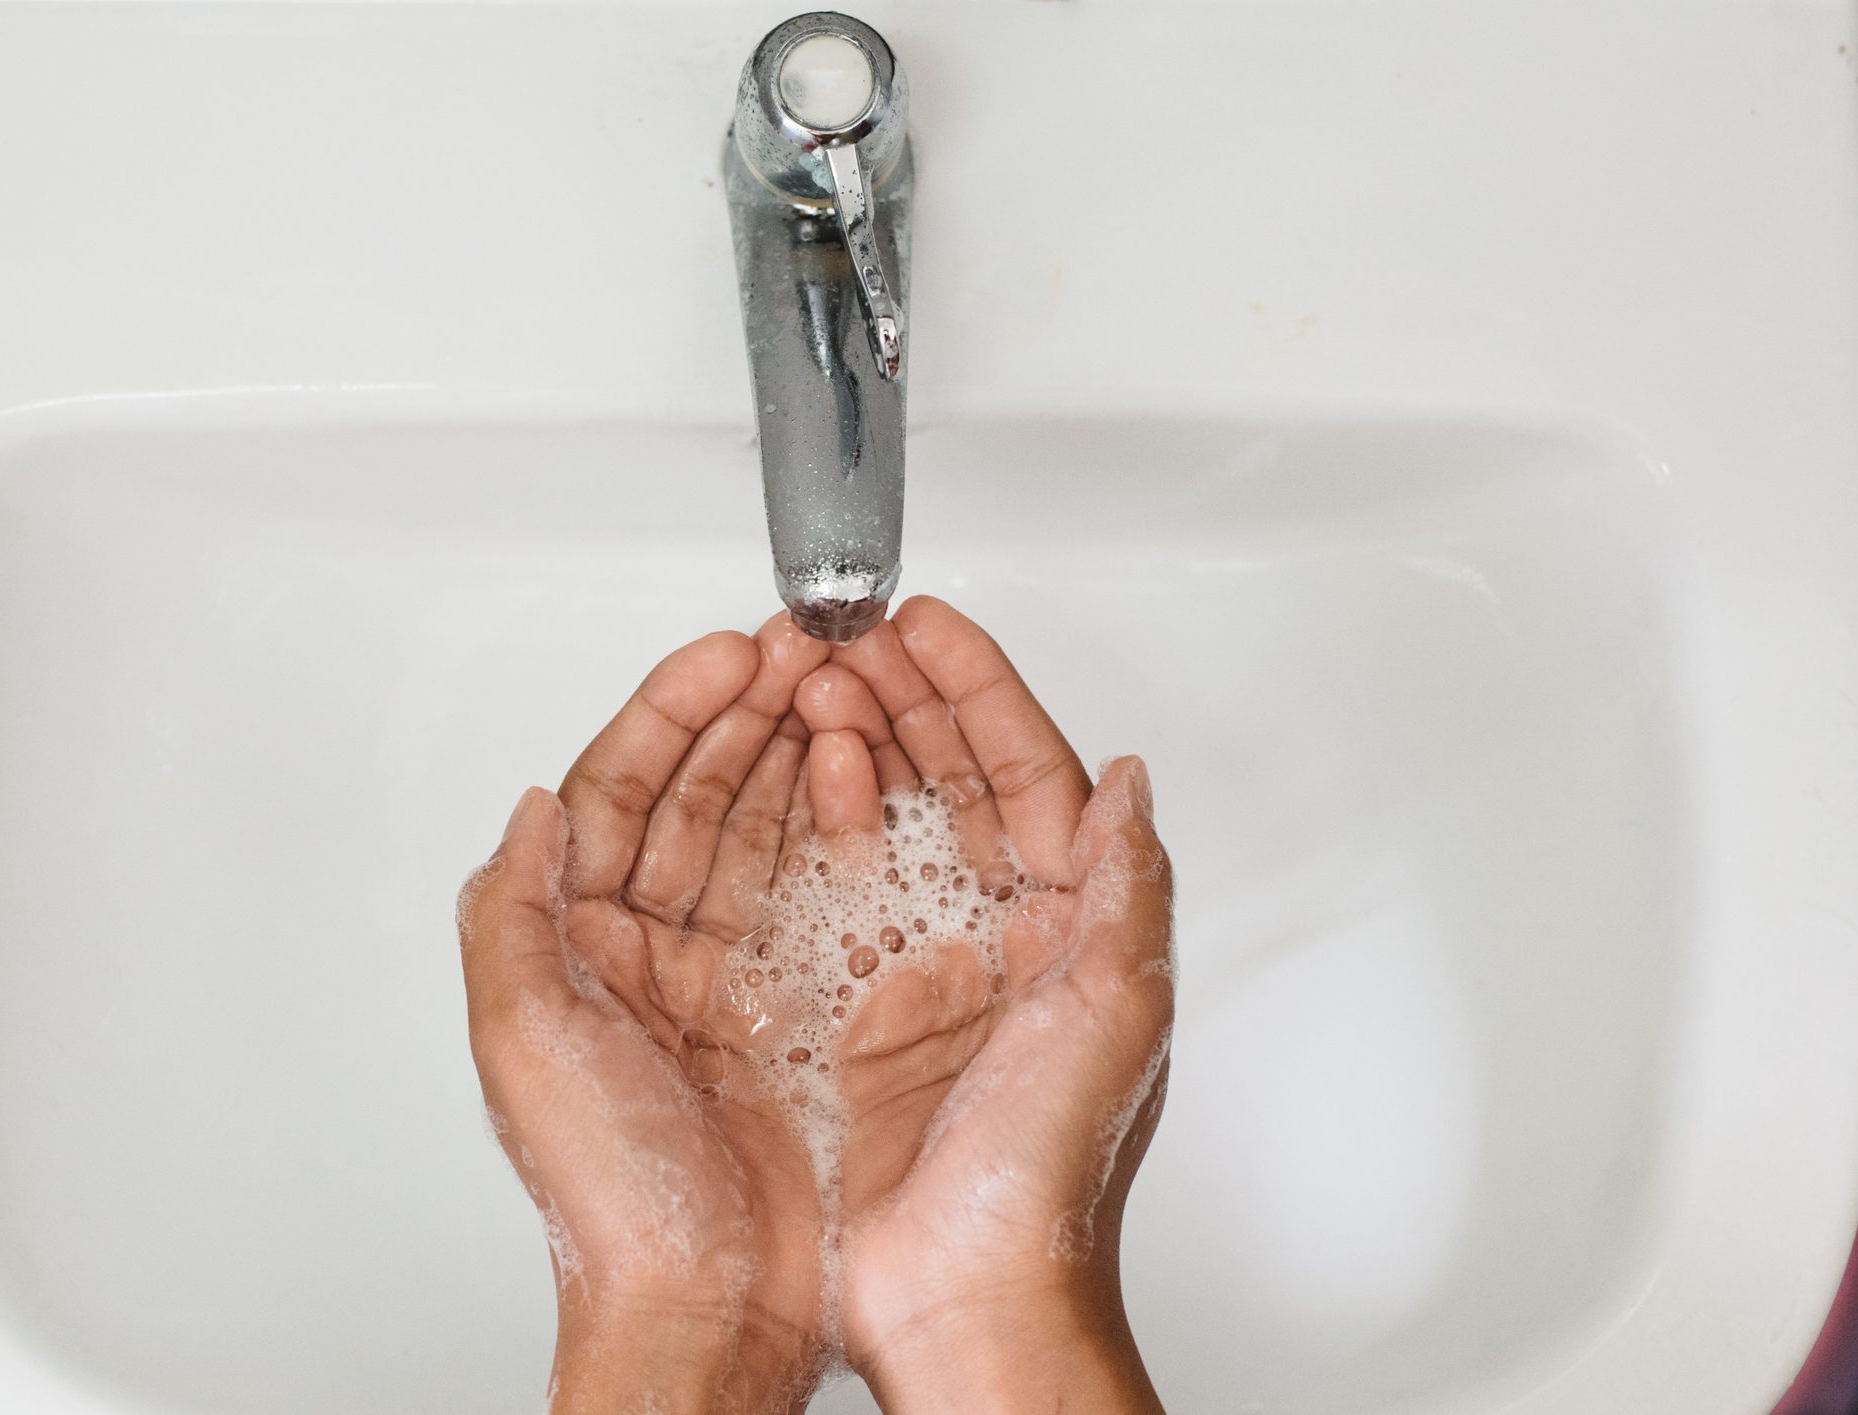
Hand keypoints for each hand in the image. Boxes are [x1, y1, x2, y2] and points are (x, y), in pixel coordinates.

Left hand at [458, 616, 834, 1413]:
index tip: (722, 658)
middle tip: (794, 652)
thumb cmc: (615, 1201)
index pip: (614, 795)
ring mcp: (725, 981)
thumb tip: (528, 806)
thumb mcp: (525, 1043)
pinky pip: (814, 894)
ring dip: (790, 753)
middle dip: (741, 714)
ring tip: (832, 690)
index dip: (667, 715)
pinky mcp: (796, 1013)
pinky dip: (837, 829)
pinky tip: (861, 781)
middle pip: (692, 797)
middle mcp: (647, 957)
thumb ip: (514, 912)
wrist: (715, 1310)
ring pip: (756, 831)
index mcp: (575, 952)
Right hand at [795, 597, 1174, 1414]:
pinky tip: (799, 780)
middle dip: (907, 694)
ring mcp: (933, 966)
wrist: (962, 1292)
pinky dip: (820, 818)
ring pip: (897, 814)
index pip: (1033, 770)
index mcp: (1076, 927)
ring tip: (815, 685)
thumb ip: (1127, 888)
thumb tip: (1136, 782)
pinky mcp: (864, 1007)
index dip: (980, 687)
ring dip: (860, 739)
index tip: (927, 626)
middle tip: (850, 638)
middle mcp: (1009, 937)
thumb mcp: (1113, 1014)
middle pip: (958, 776)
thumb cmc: (1042, 1178)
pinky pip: (836, 882)